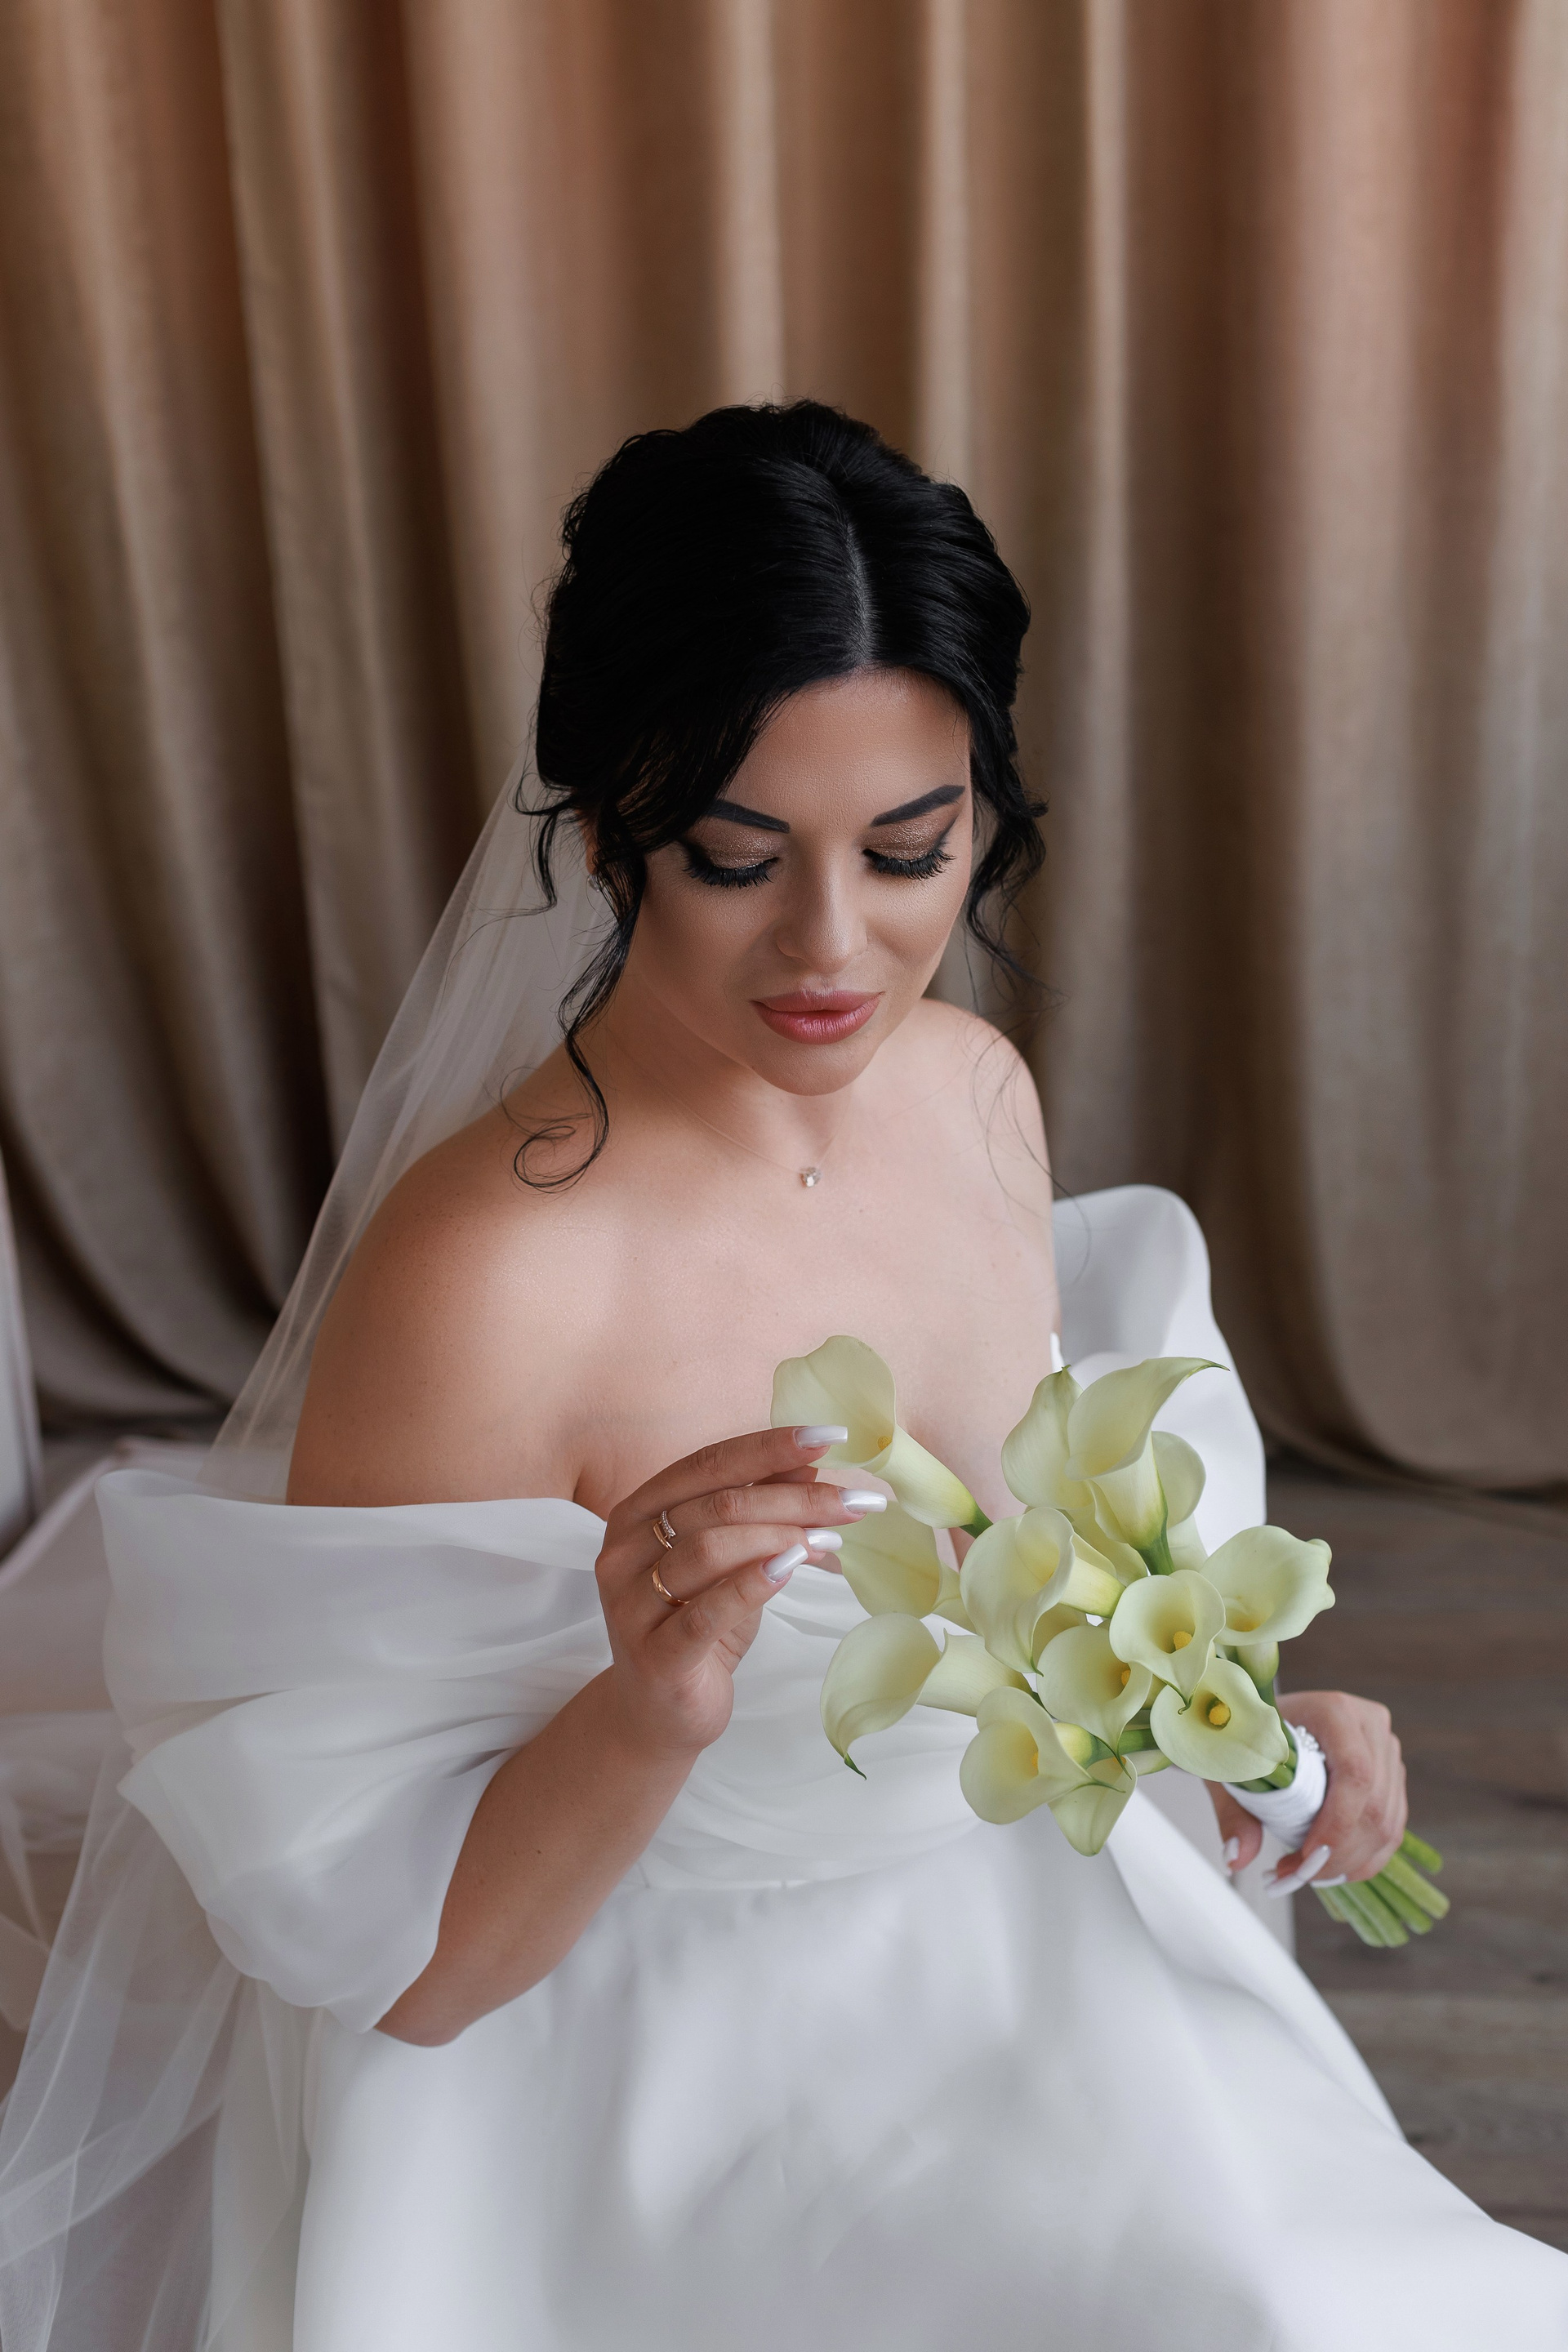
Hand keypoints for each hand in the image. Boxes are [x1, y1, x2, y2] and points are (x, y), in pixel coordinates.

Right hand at [596, 1425, 877, 1760]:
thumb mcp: (731, 1559)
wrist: (657, 1714)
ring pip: (710, 1550)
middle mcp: (624, 1551)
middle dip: (794, 1498)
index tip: (829, 1437)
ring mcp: (632, 1605)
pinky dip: (753, 1584)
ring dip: (781, 1536)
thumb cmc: (697, 1624)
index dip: (769, 1447)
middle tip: (855, 1502)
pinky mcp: (655, 1656)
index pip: (707, 1463)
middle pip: (716, 1506)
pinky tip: (793, 1565)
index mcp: (637, 1513)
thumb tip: (810, 1461)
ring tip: (832, 1536)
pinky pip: (707, 1612)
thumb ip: (757, 1508)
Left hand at [1207, 1689, 1406, 1892]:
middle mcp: (1370, 1727)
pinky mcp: (1391, 1777)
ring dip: (1348, 1864)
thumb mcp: (1233, 1769)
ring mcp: (1386, 1752)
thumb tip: (1237, 1859)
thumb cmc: (1245, 1736)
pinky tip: (1328, 1869)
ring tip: (1303, 1873)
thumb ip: (1234, 1812)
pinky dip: (1362, 1859)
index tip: (1304, 1858)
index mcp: (1335, 1711)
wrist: (1258, 1718)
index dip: (1338, 1824)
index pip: (1356, 1774)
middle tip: (1293, 1876)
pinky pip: (1391, 1830)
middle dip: (1337, 1856)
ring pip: (1387, 1825)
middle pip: (1375, 1807)